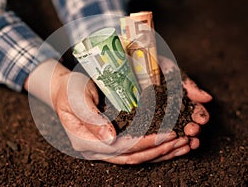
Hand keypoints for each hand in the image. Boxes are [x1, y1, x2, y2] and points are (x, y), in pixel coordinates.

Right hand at [25, 59, 211, 163]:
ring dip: (161, 153)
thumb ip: (91, 118)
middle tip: (184, 141)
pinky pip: (134, 151)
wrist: (63, 90)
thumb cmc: (69, 91)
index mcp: (85, 141)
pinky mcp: (110, 143)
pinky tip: (169, 144)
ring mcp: (103, 149)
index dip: (146, 143)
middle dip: (160, 150)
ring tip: (184, 146)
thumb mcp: (77, 99)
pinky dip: (153, 148)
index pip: (121, 147)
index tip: (169, 135)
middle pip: (132, 157)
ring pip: (136, 158)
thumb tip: (110, 138)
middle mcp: (95, 150)